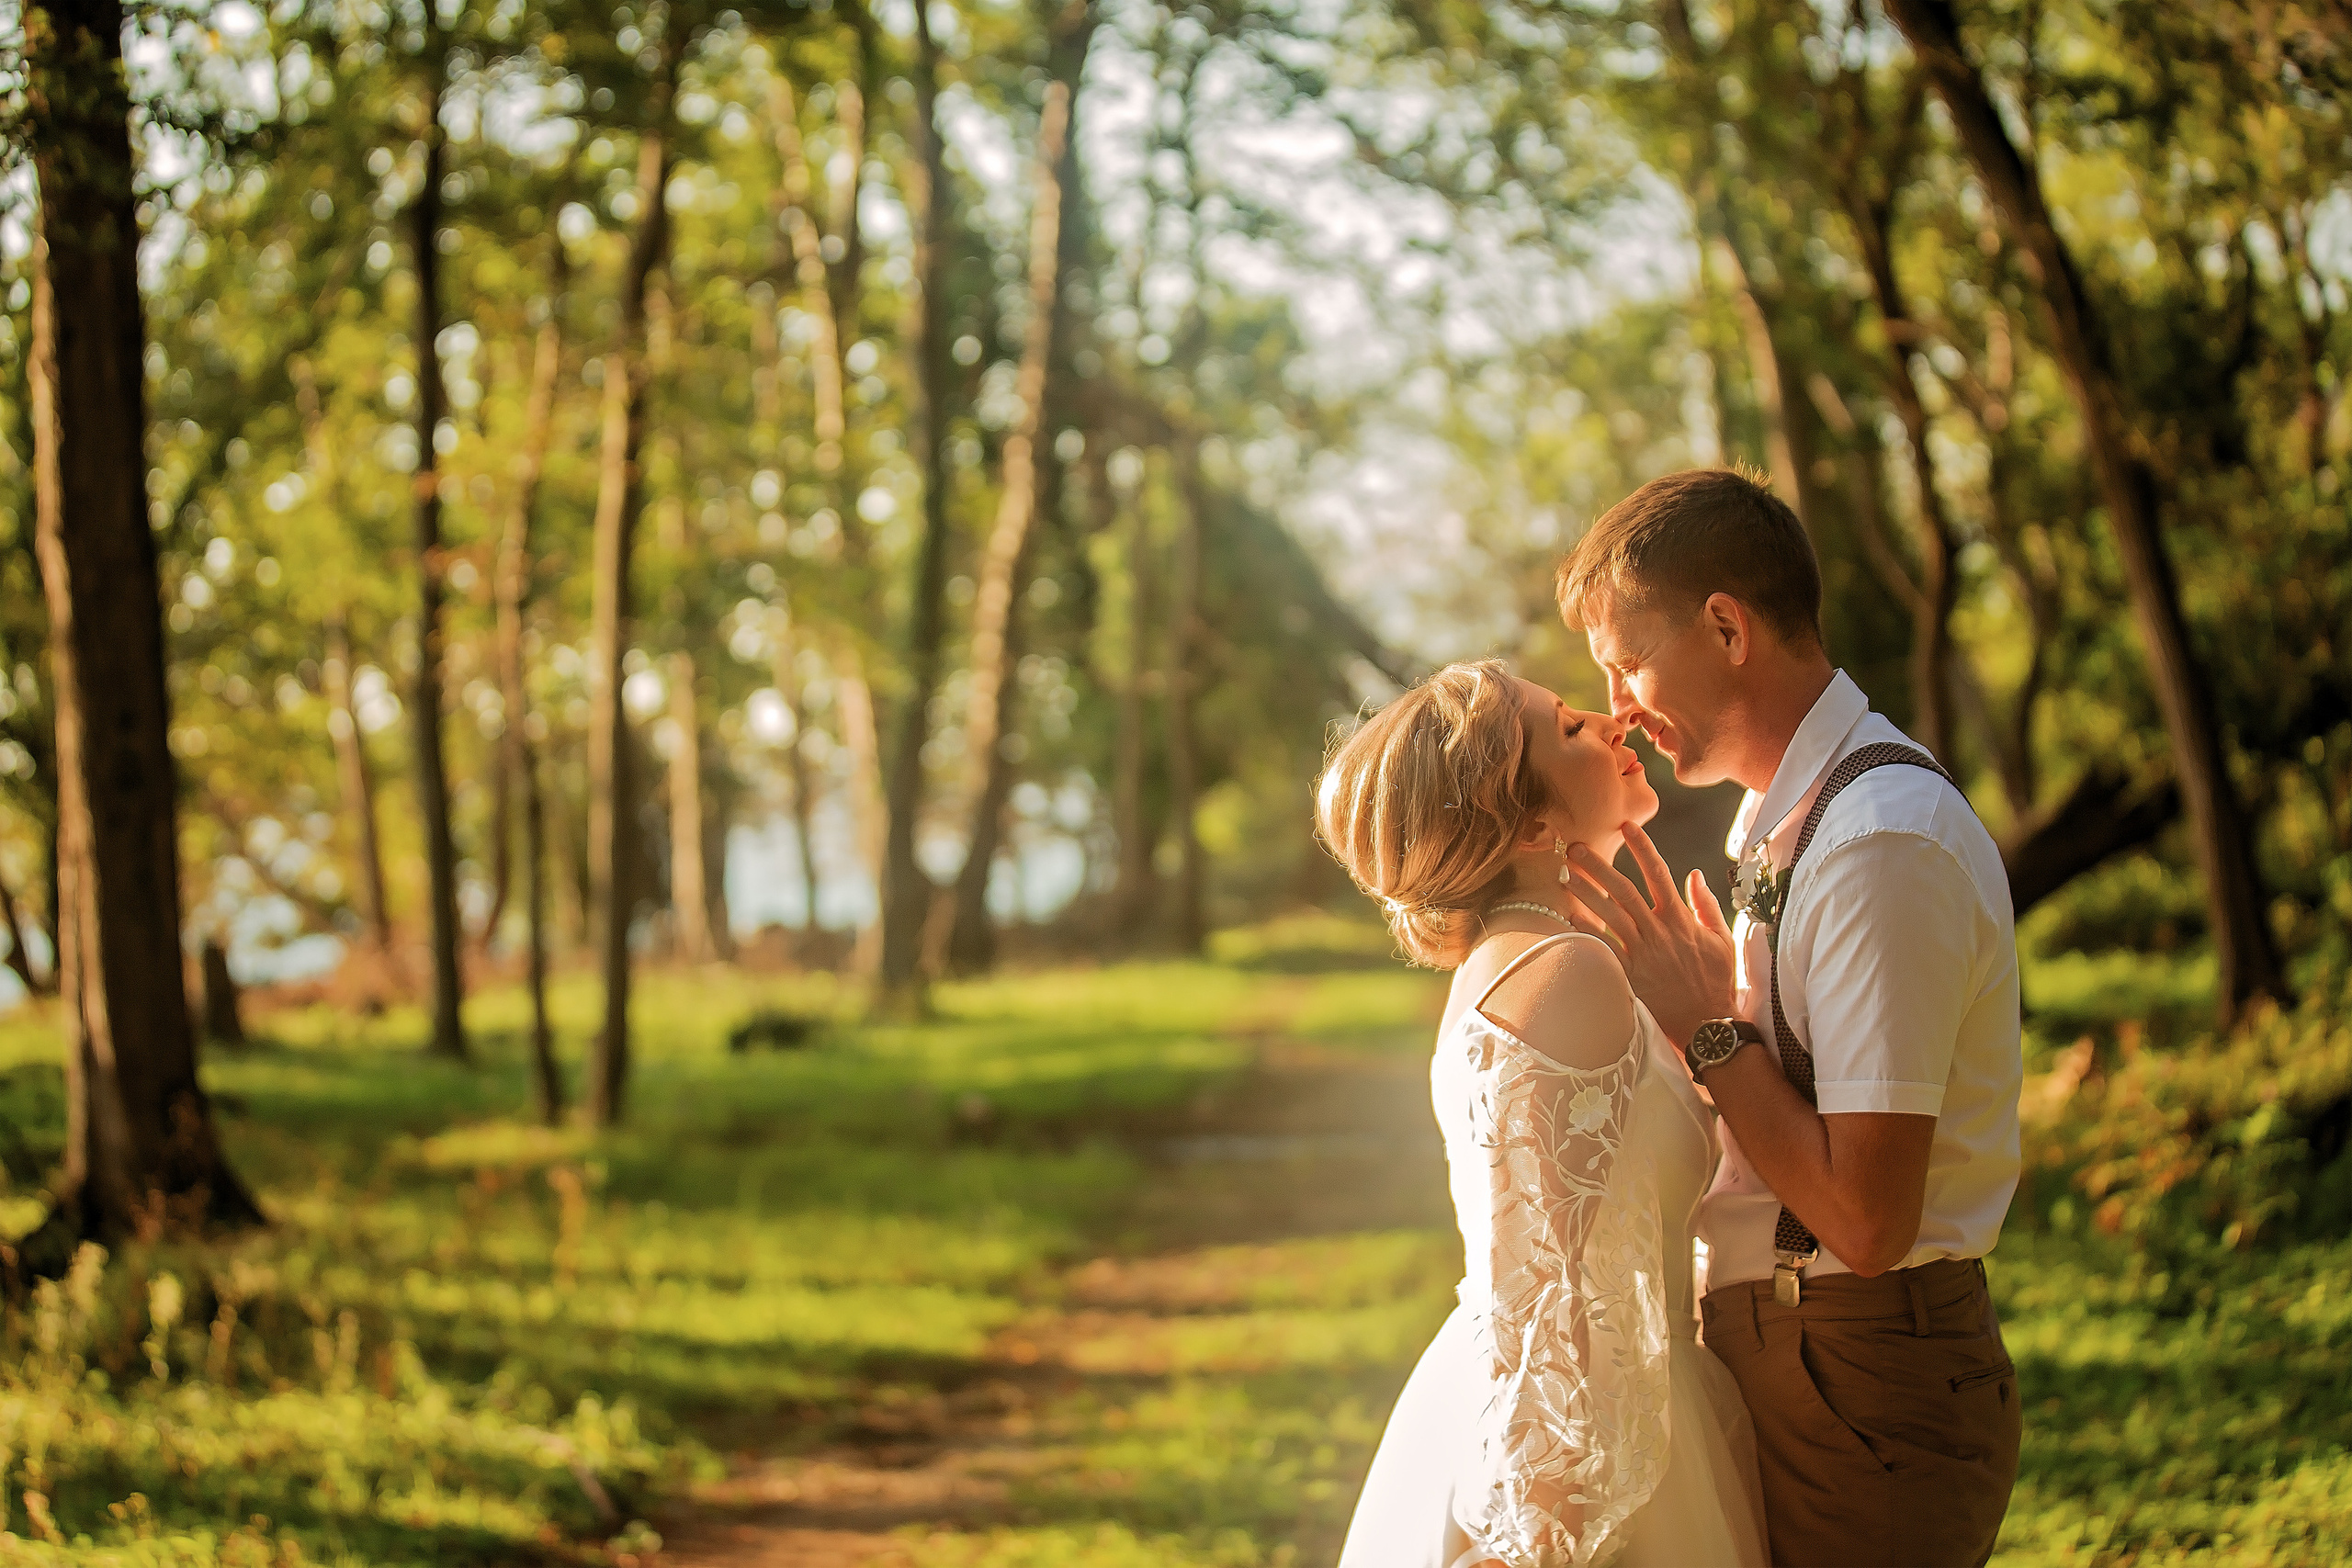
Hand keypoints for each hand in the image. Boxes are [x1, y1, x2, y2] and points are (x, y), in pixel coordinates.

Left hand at [1560, 821, 1736, 1048]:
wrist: (1708, 1022)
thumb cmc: (1716, 980)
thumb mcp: (1721, 938)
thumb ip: (1706, 905)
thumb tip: (1694, 874)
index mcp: (1680, 918)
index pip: (1659, 873)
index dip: (1643, 847)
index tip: (1626, 826)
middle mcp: (1658, 931)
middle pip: (1624, 890)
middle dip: (1599, 866)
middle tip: (1574, 847)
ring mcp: (1642, 953)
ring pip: (1609, 915)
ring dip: (1585, 893)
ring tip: (1563, 874)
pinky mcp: (1630, 975)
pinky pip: (1604, 948)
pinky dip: (1587, 931)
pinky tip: (1568, 915)